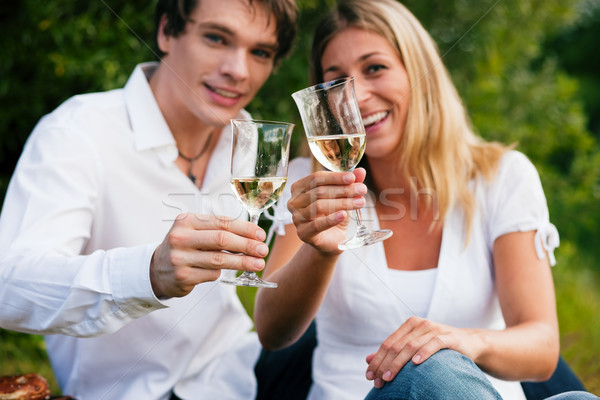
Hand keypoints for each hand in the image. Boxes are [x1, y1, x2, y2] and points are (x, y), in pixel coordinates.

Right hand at [150, 213, 268, 297]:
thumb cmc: (185, 247)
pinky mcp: (182, 276)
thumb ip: (219, 230)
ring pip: (219, 259)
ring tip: (258, 263)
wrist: (156, 270)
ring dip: (243, 262)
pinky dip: (224, 272)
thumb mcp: (195, 231)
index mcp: (186, 220)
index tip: (261, 234)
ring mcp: (180, 258)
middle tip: (263, 250)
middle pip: (221, 240)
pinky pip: (212, 274)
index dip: (244, 228)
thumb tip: (253, 236)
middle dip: (246, 245)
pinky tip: (230, 270)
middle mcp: (181, 237)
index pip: (221, 222)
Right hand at [287, 168, 367, 254]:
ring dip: (342, 203)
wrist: (331, 239)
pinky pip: (317, 225)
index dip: (335, 177)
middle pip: (318, 191)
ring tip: (359, 203)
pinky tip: (343, 215)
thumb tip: (360, 171)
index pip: (316, 178)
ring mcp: (296, 218)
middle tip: (361, 190)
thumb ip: (349, 184)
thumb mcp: (343, 197)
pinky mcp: (303, 233)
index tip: (353, 178)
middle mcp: (294, 202)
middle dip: (343, 190)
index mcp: (299, 188)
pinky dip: (331, 219)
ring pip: (319, 206)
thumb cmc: (333, 214)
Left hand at [365, 316, 480, 388]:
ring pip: (411, 346)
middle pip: (396, 346)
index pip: (388, 343)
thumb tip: (367, 360)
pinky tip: (415, 363)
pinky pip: (434, 343)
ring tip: (389, 377)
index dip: (377, 360)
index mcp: (409, 325)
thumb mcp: (413, 348)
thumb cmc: (437, 347)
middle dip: (384, 365)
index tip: (369, 376)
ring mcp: (434, 329)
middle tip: (378, 381)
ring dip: (398, 363)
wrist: (468, 342)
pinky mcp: (449, 336)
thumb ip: (392, 352)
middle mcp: (420, 324)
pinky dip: (424, 353)